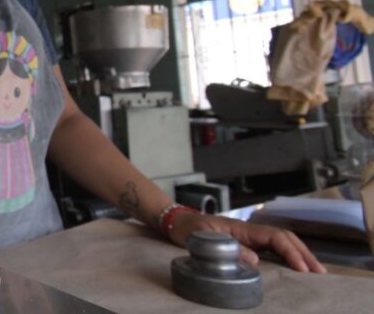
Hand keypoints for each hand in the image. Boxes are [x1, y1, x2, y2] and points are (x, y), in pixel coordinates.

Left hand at [169, 211, 326, 272]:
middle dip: (303, 253)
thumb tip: (254, 259)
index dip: (290, 251)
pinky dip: (287, 256)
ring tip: (314, 271)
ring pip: (282, 242)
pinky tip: (295, 267)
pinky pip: (272, 248)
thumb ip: (226, 247)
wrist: (177, 222)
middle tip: (319, 272)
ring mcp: (249, 236)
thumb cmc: (188, 228)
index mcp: (242, 228)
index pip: (274, 237)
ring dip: (299, 254)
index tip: (301, 267)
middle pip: (285, 238)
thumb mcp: (203, 238)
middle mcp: (250, 230)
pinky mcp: (246, 242)